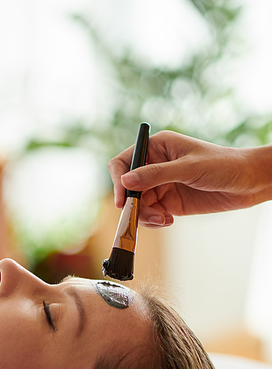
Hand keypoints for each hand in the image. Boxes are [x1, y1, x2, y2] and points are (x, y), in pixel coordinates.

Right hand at [108, 131, 271, 227]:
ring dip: (144, 216)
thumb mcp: (188, 168)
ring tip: (163, 219)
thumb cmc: (224, 164)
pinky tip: (169, 221)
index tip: (123, 199)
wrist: (249, 182)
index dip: (119, 180)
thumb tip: (127, 181)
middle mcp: (155, 165)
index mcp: (157, 147)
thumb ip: (156, 175)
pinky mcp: (169, 202)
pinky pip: (150, 214)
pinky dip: (154, 221)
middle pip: (128, 188)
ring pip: (138, 204)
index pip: (124, 162)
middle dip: (134, 204)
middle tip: (146, 216)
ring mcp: (161, 185)